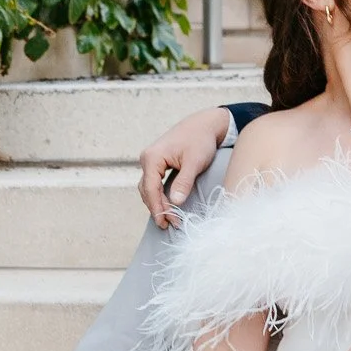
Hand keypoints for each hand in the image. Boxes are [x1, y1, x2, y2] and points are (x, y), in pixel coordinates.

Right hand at [138, 107, 232, 228]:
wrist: (204, 124)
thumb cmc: (200, 140)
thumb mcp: (194, 162)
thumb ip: (184, 182)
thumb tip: (176, 202)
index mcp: (152, 157)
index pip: (151, 189)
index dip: (158, 208)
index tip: (166, 222)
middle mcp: (147, 158)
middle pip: (147, 190)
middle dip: (157, 208)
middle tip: (169, 225)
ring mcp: (151, 161)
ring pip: (149, 188)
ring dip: (157, 204)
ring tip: (169, 219)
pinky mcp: (157, 163)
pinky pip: (154, 183)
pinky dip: (159, 196)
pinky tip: (168, 206)